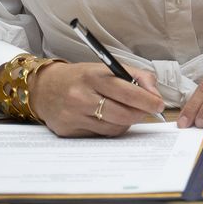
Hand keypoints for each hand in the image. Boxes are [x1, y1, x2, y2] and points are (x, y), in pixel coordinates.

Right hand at [27, 62, 164, 137]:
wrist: (44, 88)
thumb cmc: (81, 77)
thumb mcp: (107, 68)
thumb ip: (136, 76)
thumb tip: (155, 95)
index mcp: (94, 76)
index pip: (128, 92)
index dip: (148, 101)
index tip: (158, 104)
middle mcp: (81, 96)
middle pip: (123, 114)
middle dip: (141, 114)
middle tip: (147, 111)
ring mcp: (73, 115)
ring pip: (114, 128)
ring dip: (126, 122)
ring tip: (126, 112)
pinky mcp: (68, 131)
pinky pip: (100, 135)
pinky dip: (110, 128)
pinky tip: (108, 119)